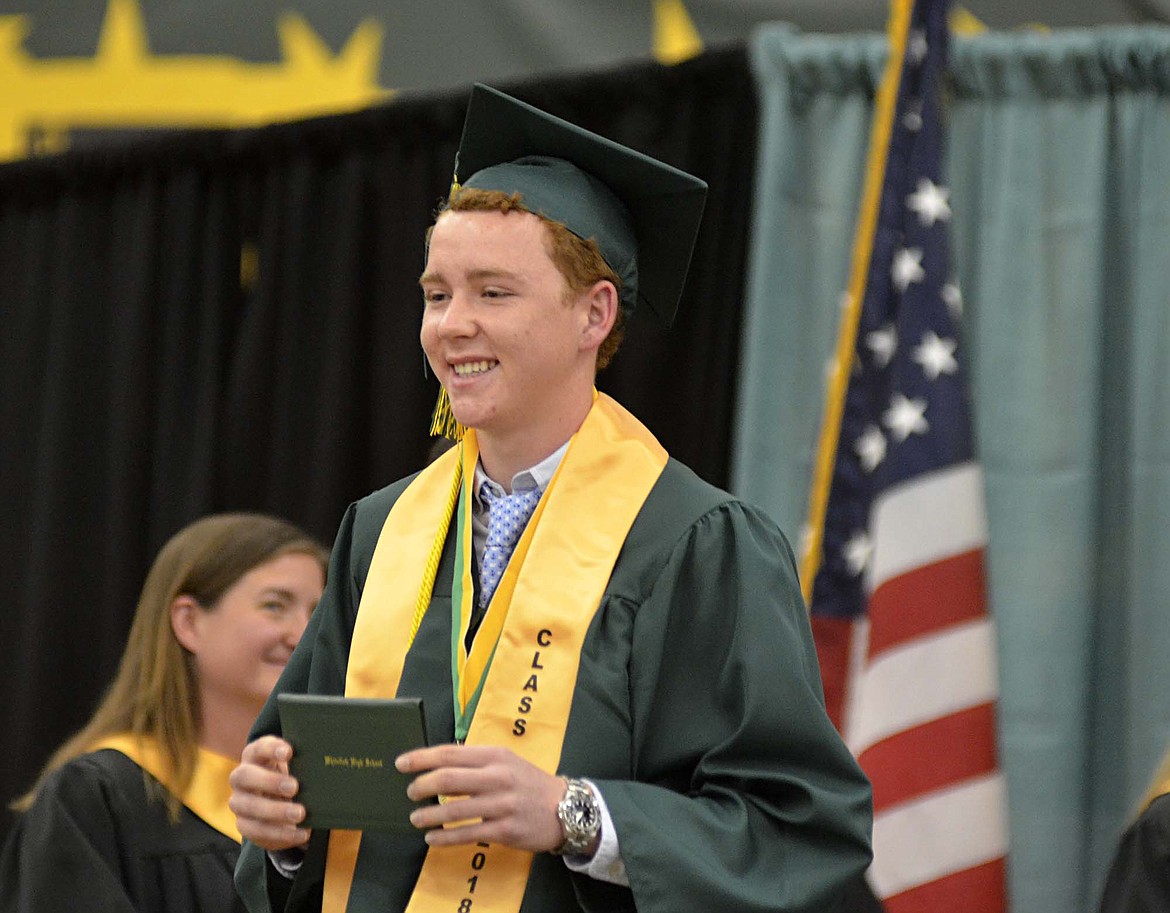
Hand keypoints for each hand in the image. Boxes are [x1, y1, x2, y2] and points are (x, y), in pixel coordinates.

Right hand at [228, 736, 311, 850]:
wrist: (278, 803)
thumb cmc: (291, 776)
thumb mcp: (296, 767)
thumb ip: (305, 762)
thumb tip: (329, 759)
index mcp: (255, 755)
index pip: (258, 747)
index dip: (270, 748)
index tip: (289, 752)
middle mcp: (241, 777)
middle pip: (244, 775)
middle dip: (269, 781)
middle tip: (294, 787)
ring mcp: (239, 801)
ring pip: (248, 806)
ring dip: (275, 811)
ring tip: (300, 814)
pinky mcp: (244, 824)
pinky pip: (256, 830)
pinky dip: (280, 833)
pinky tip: (301, 833)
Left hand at [397, 744, 565, 852]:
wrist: (565, 808)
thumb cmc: (528, 783)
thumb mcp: (506, 761)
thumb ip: (475, 762)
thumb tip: (437, 766)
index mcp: (495, 755)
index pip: (450, 753)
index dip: (422, 758)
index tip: (401, 763)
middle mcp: (498, 777)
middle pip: (448, 778)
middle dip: (422, 786)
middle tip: (410, 792)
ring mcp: (502, 804)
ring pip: (454, 810)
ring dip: (428, 815)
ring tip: (415, 818)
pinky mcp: (505, 830)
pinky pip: (467, 834)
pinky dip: (444, 837)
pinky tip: (432, 838)